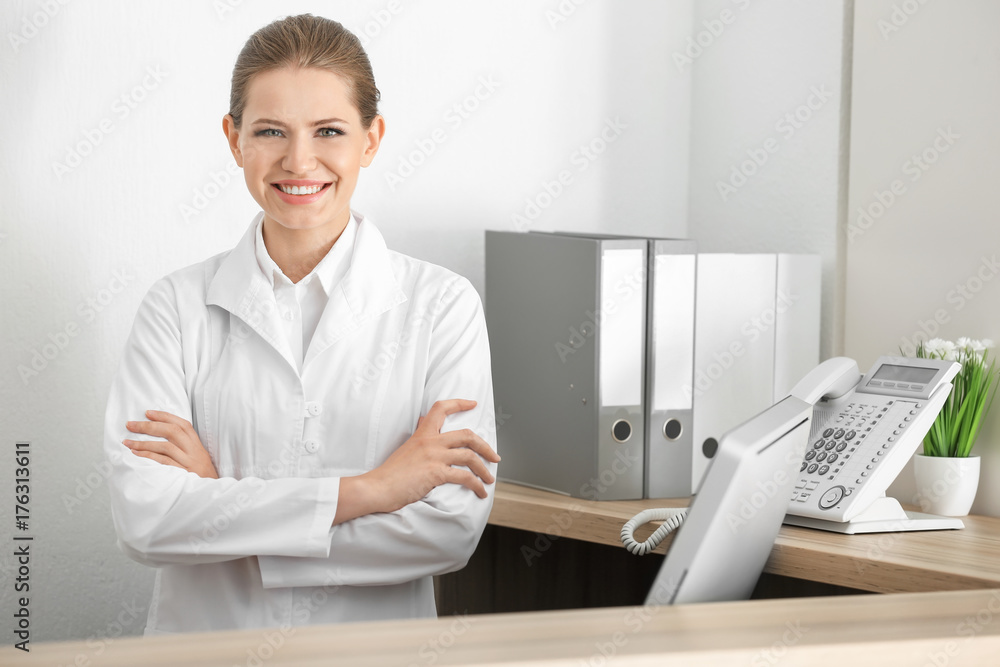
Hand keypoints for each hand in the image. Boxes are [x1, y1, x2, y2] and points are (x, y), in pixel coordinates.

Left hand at [123, 410, 218, 478]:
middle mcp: (194, 451)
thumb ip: (184, 446)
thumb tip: (161, 434)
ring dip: (143, 443)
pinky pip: (163, 462)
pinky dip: (149, 456)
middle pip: (172, 431)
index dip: (164, 416)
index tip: (147, 413)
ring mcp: (188, 462)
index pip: (182, 424)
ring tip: (127, 442)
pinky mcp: (183, 474)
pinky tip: (136, 454)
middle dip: (149, 426)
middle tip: (130, 424)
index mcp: (196, 444)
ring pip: (166, 446)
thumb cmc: (200, 474)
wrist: (212, 492)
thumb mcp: (197, 456)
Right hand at [346, 399, 500, 518]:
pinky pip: (464, 477)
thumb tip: (421, 422)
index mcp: (422, 434)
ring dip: (484, 469)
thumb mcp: (404, 448)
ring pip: (470, 456)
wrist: (377, 488)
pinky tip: (480, 492)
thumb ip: (417, 437)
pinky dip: (476, 485)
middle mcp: (430, 441)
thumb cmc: (390, 473)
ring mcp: (434, 456)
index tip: (473, 403)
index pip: (440, 409)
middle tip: (494, 456)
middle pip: (466, 435)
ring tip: (489, 479)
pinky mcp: (436, 473)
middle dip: (485, 446)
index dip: (459, 403)